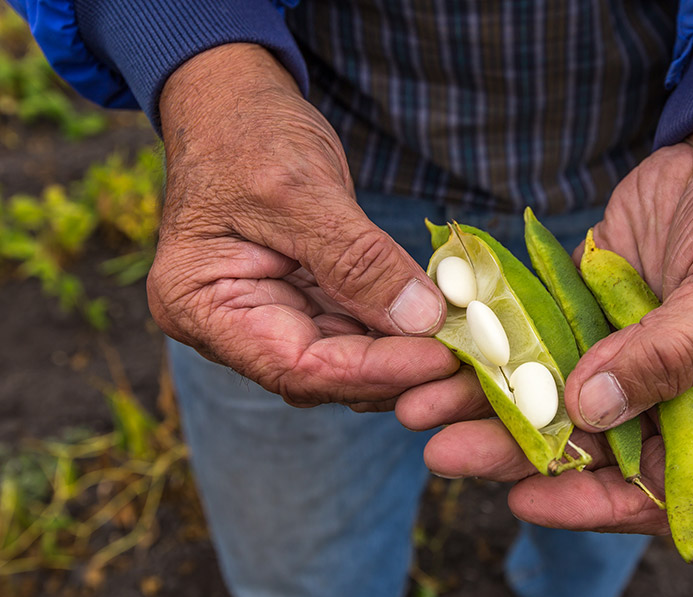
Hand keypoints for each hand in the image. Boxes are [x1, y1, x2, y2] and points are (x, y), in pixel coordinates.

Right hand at [148, 44, 456, 407]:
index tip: (439, 356)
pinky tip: (445, 321)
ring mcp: (272, 317)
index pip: (295, 366)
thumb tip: (422, 320)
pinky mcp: (307, 302)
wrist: (235, 102)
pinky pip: (358, 330)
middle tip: (468, 359)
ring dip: (405, 356)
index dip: (373, 370)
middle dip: (398, 371)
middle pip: (324, 375)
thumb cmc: (247, 133)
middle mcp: (232, 328)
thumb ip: (358, 259)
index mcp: (201, 306)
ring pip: (348, 361)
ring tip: (466, 342)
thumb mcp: (301, 190)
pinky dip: (400, 328)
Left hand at [403, 121, 692, 532]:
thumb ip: (670, 355)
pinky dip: (493, 351)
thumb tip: (591, 411)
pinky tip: (446, 355)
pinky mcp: (586, 313)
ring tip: (420, 407)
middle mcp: (669, 397)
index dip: (592, 504)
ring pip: (550, 399)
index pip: (658, 487)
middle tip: (444, 452)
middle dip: (514, 453)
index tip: (527, 500)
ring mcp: (622, 355)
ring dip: (487, 407)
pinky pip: (535, 342)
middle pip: (588, 450)